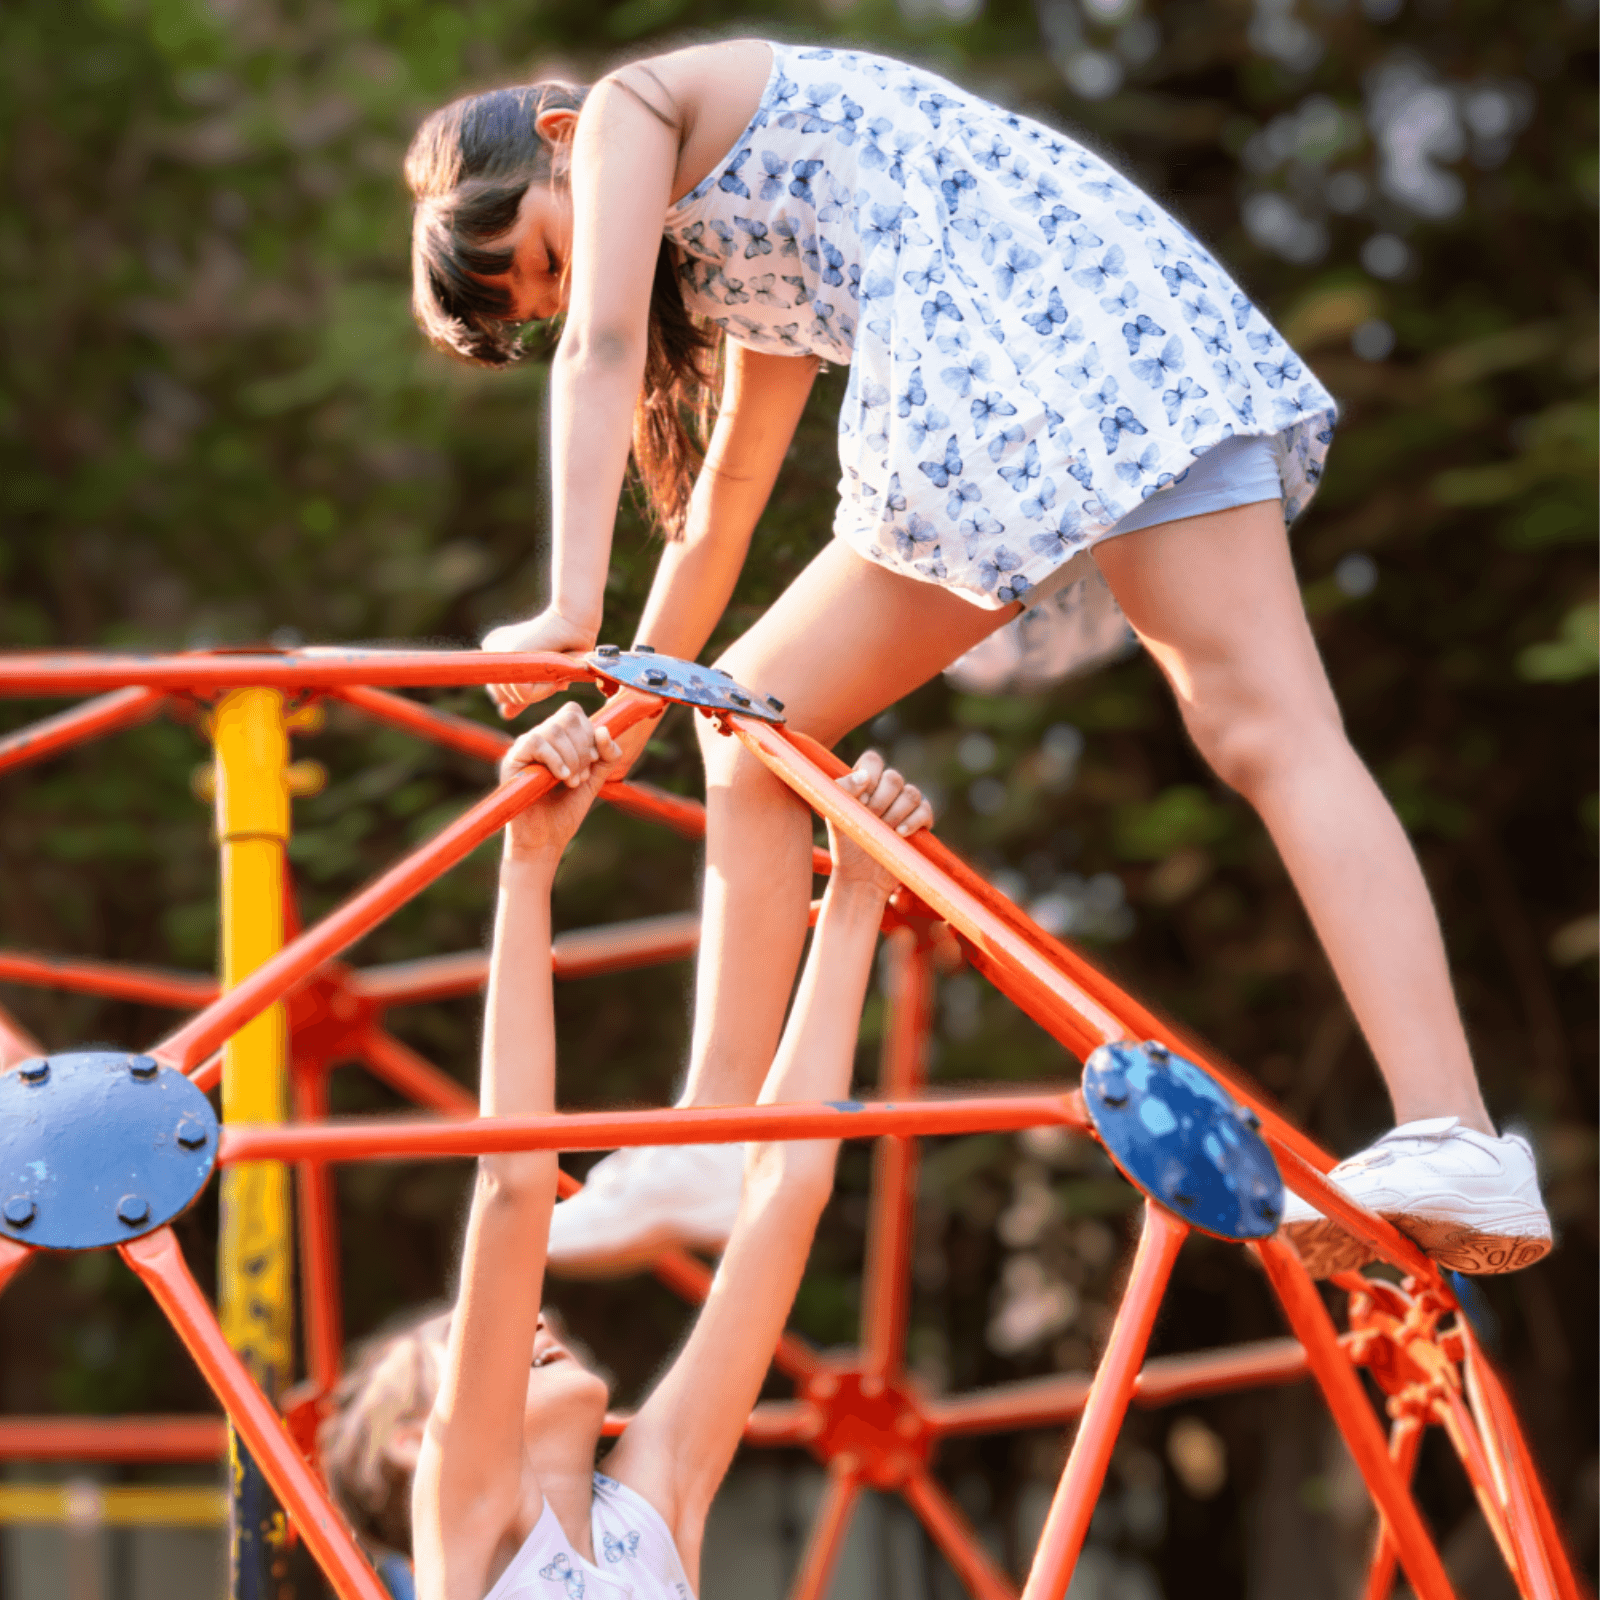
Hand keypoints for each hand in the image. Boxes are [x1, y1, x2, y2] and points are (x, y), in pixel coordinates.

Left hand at [482, 611, 597, 718]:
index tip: (545, 680)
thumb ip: (522, 694)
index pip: (498, 691)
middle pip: (501, 695)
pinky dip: (541, 689)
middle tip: (554, 679)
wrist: (574, 623)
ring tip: (556, 674)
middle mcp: (490, 648)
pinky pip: (520, 691)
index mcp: (496, 653)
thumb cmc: (566, 648)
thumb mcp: (541, 677)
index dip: (521, 693)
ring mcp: (494, 648)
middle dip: (530, 694)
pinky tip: (551, 674)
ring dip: (539, 691)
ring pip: (511, 695)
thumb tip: (504, 715)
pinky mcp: (506, 653)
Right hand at [501, 702, 626, 861]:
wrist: (545, 839)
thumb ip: (606, 756)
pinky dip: (555, 759)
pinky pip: (535, 742)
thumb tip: (604, 730)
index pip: (574, 713)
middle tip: (581, 776)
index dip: (589, 733)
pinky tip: (561, 778)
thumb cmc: (565, 811)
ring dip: (571, 758)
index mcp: (558, 740)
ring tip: (571, 782)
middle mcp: (540, 738)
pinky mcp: (512, 760)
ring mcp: (525, 748)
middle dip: (583, 748)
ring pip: (553, 730)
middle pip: (567, 718)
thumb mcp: (594, 780)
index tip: (593, 761)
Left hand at [826, 750, 932, 898]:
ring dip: (895, 813)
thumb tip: (863, 776)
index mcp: (864, 783)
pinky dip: (914, 821)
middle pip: (894, 777)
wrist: (861, 877)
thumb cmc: (845, 846)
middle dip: (881, 800)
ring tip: (884, 830)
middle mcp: (885, 791)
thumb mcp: (835, 817)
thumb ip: (841, 790)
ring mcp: (904, 805)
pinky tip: (900, 833)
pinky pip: (925, 810)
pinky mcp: (920, 822)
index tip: (860, 800)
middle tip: (870, 819)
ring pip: (911, 793)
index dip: (870, 775)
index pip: (873, 760)